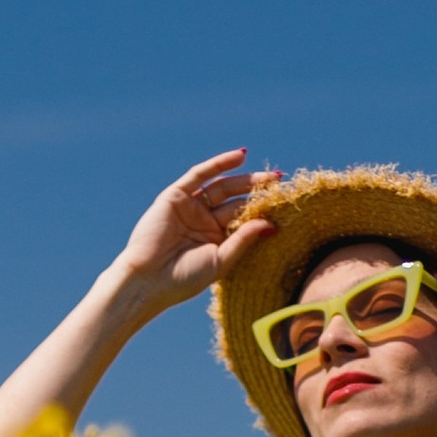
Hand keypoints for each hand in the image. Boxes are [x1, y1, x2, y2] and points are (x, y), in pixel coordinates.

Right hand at [115, 151, 282, 311]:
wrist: (147, 280)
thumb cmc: (183, 279)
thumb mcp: (221, 260)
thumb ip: (244, 239)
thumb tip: (271, 223)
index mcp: (216, 239)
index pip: (243, 219)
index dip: (264, 210)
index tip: (288, 204)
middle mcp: (204, 221)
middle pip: (236, 200)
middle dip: (258, 190)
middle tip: (281, 182)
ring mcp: (190, 207)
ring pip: (221, 186)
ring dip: (245, 178)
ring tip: (269, 175)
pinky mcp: (175, 196)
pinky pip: (199, 175)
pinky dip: (219, 163)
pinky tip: (241, 156)